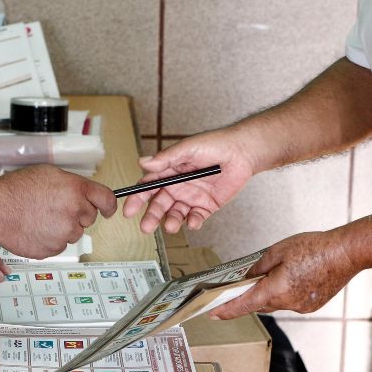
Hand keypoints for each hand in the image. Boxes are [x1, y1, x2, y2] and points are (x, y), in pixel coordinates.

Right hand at [0, 165, 116, 258]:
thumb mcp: (48, 174)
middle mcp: (74, 210)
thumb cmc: (16, 191)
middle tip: (55, 208)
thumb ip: (72, 184)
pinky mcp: (54, 249)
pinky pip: (60, 245)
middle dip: (77, 214)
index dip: (109, 205)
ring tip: (41, 218)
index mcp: (75, 189)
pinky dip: (51, 239)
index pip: (106, 198)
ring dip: (63, 228)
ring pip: (74, 232)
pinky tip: (36, 228)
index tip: (108, 209)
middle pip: (89, 217)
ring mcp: (65, 232)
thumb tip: (83, 192)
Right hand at [123, 128, 255, 233]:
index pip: (148, 187)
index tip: (129, 210)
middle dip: (151, 216)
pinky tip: (192, 222)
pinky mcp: (207, 206)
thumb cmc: (215, 144)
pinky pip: (196, 218)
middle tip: (145, 227)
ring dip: (171, 221)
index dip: (137, 198)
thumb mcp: (188, 148)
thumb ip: (166, 158)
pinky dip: (193, 222)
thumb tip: (143, 162)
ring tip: (170, 226)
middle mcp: (178, 186)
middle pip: (159, 205)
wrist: (242, 152)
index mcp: (169, 172)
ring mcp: (191, 197)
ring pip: (175, 214)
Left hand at [209, 231, 359, 318]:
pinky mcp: (311, 305)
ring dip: (268, 293)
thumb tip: (246, 277)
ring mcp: (301, 306)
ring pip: (276, 303)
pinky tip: (291, 278)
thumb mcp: (277, 251)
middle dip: (247, 297)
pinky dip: (285, 292)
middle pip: (259, 304)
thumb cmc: (314, 248)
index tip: (212, 314)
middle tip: (234, 290)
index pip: (244, 305)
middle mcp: (288, 303)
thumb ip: (258, 266)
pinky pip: (290, 301)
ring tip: (271, 276)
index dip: (226, 310)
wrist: (346, 253)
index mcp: (276, 290)